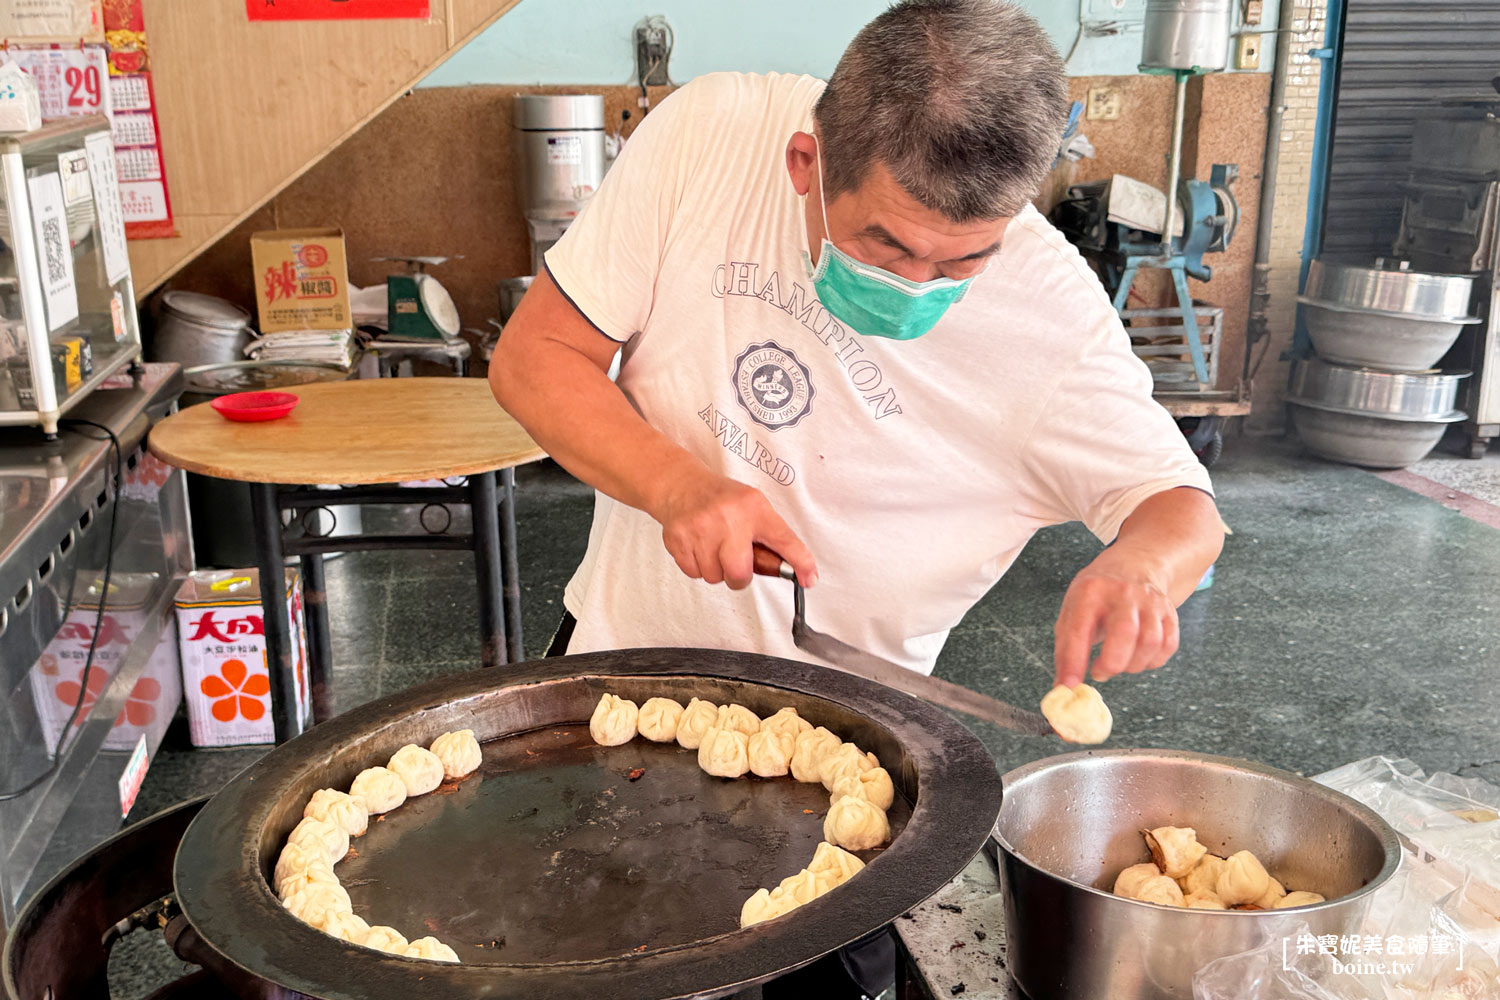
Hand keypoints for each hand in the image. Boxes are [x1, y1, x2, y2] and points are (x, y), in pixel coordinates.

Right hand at [650, 470, 816, 590]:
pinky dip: (698, 566)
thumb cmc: (721, 500)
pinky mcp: (679, 540)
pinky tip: (699, 546)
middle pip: (740, 573)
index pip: (784, 540)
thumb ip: (769, 535)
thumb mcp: (752, 506)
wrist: (682, 485)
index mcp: (753, 508)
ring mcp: (701, 529)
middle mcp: (728, 518)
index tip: (809, 578)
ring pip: (714, 576)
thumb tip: (790, 568)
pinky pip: (694, 573)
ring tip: (714, 547)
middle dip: (739, 577)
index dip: (800, 563)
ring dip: (716, 570)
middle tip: (736, 564)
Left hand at [1053, 550, 1178, 687]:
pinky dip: (1152, 661)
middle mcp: (1123, 593)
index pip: (1080, 629)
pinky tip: (1137, 657)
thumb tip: (1063, 686)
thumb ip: (1065, 649)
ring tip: (1119, 662)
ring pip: (1150, 642)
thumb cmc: (1097, 596)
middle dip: (1111, 663)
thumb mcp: (1072, 611)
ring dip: (1133, 664)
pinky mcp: (1169, 613)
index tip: (1069, 684)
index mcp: (1090, 591)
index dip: (1074, 661)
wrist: (1133, 566)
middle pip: (1124, 633)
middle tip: (1100, 672)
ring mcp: (1150, 602)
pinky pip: (1167, 646)